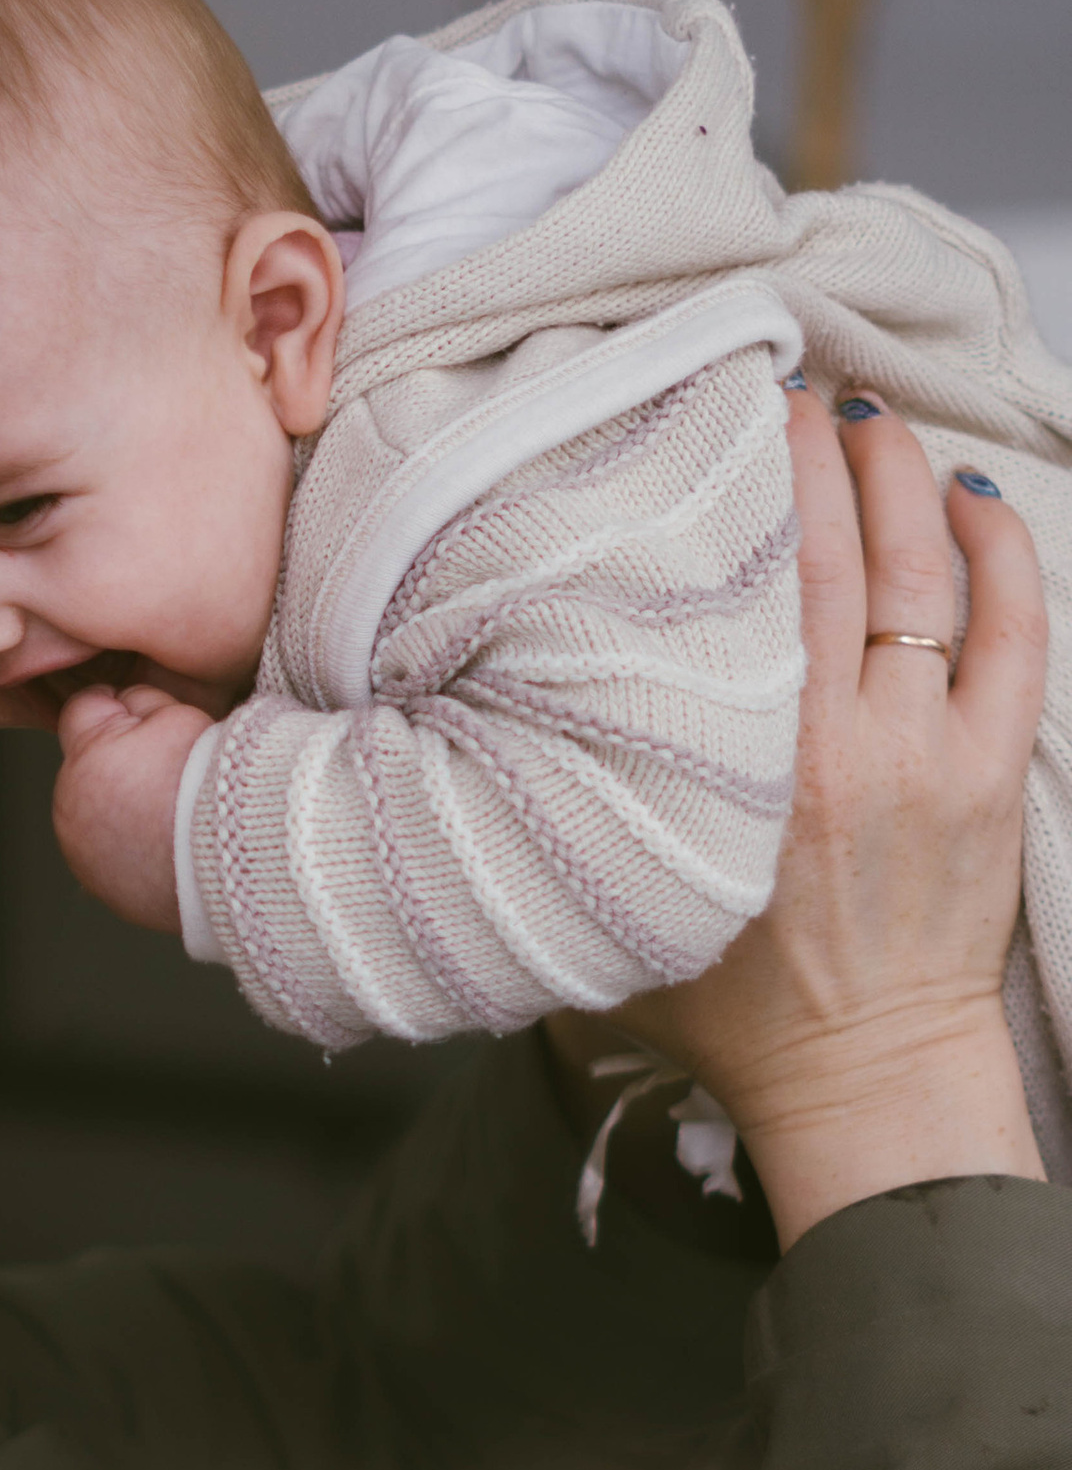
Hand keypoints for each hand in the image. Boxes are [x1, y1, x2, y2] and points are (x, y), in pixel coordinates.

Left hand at [53, 681, 212, 933]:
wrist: (236, 862)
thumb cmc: (212, 788)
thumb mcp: (180, 718)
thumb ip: (142, 704)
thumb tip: (126, 704)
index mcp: (87, 758)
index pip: (82, 707)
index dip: (116, 704)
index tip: (143, 717)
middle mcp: (70, 808)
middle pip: (86, 764)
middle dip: (116, 759)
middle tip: (169, 771)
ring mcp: (82, 853)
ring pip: (94, 810)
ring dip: (119, 805)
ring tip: (170, 813)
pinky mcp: (101, 886)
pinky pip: (108, 851)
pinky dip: (127, 845)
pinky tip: (164, 846)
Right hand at [569, 391, 1045, 1246]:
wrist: (863, 1082)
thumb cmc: (729, 1013)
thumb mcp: (615, 913)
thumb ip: (554, 825)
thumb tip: (454, 749)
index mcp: (743, 771)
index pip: (745, 588)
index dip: (738, 488)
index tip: (710, 419)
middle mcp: (839, 746)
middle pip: (834, 553)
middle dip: (811, 452)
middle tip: (782, 387)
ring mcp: (929, 754)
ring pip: (923, 574)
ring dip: (899, 478)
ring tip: (868, 416)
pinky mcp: (992, 775)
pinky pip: (1014, 634)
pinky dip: (1001, 556)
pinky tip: (971, 499)